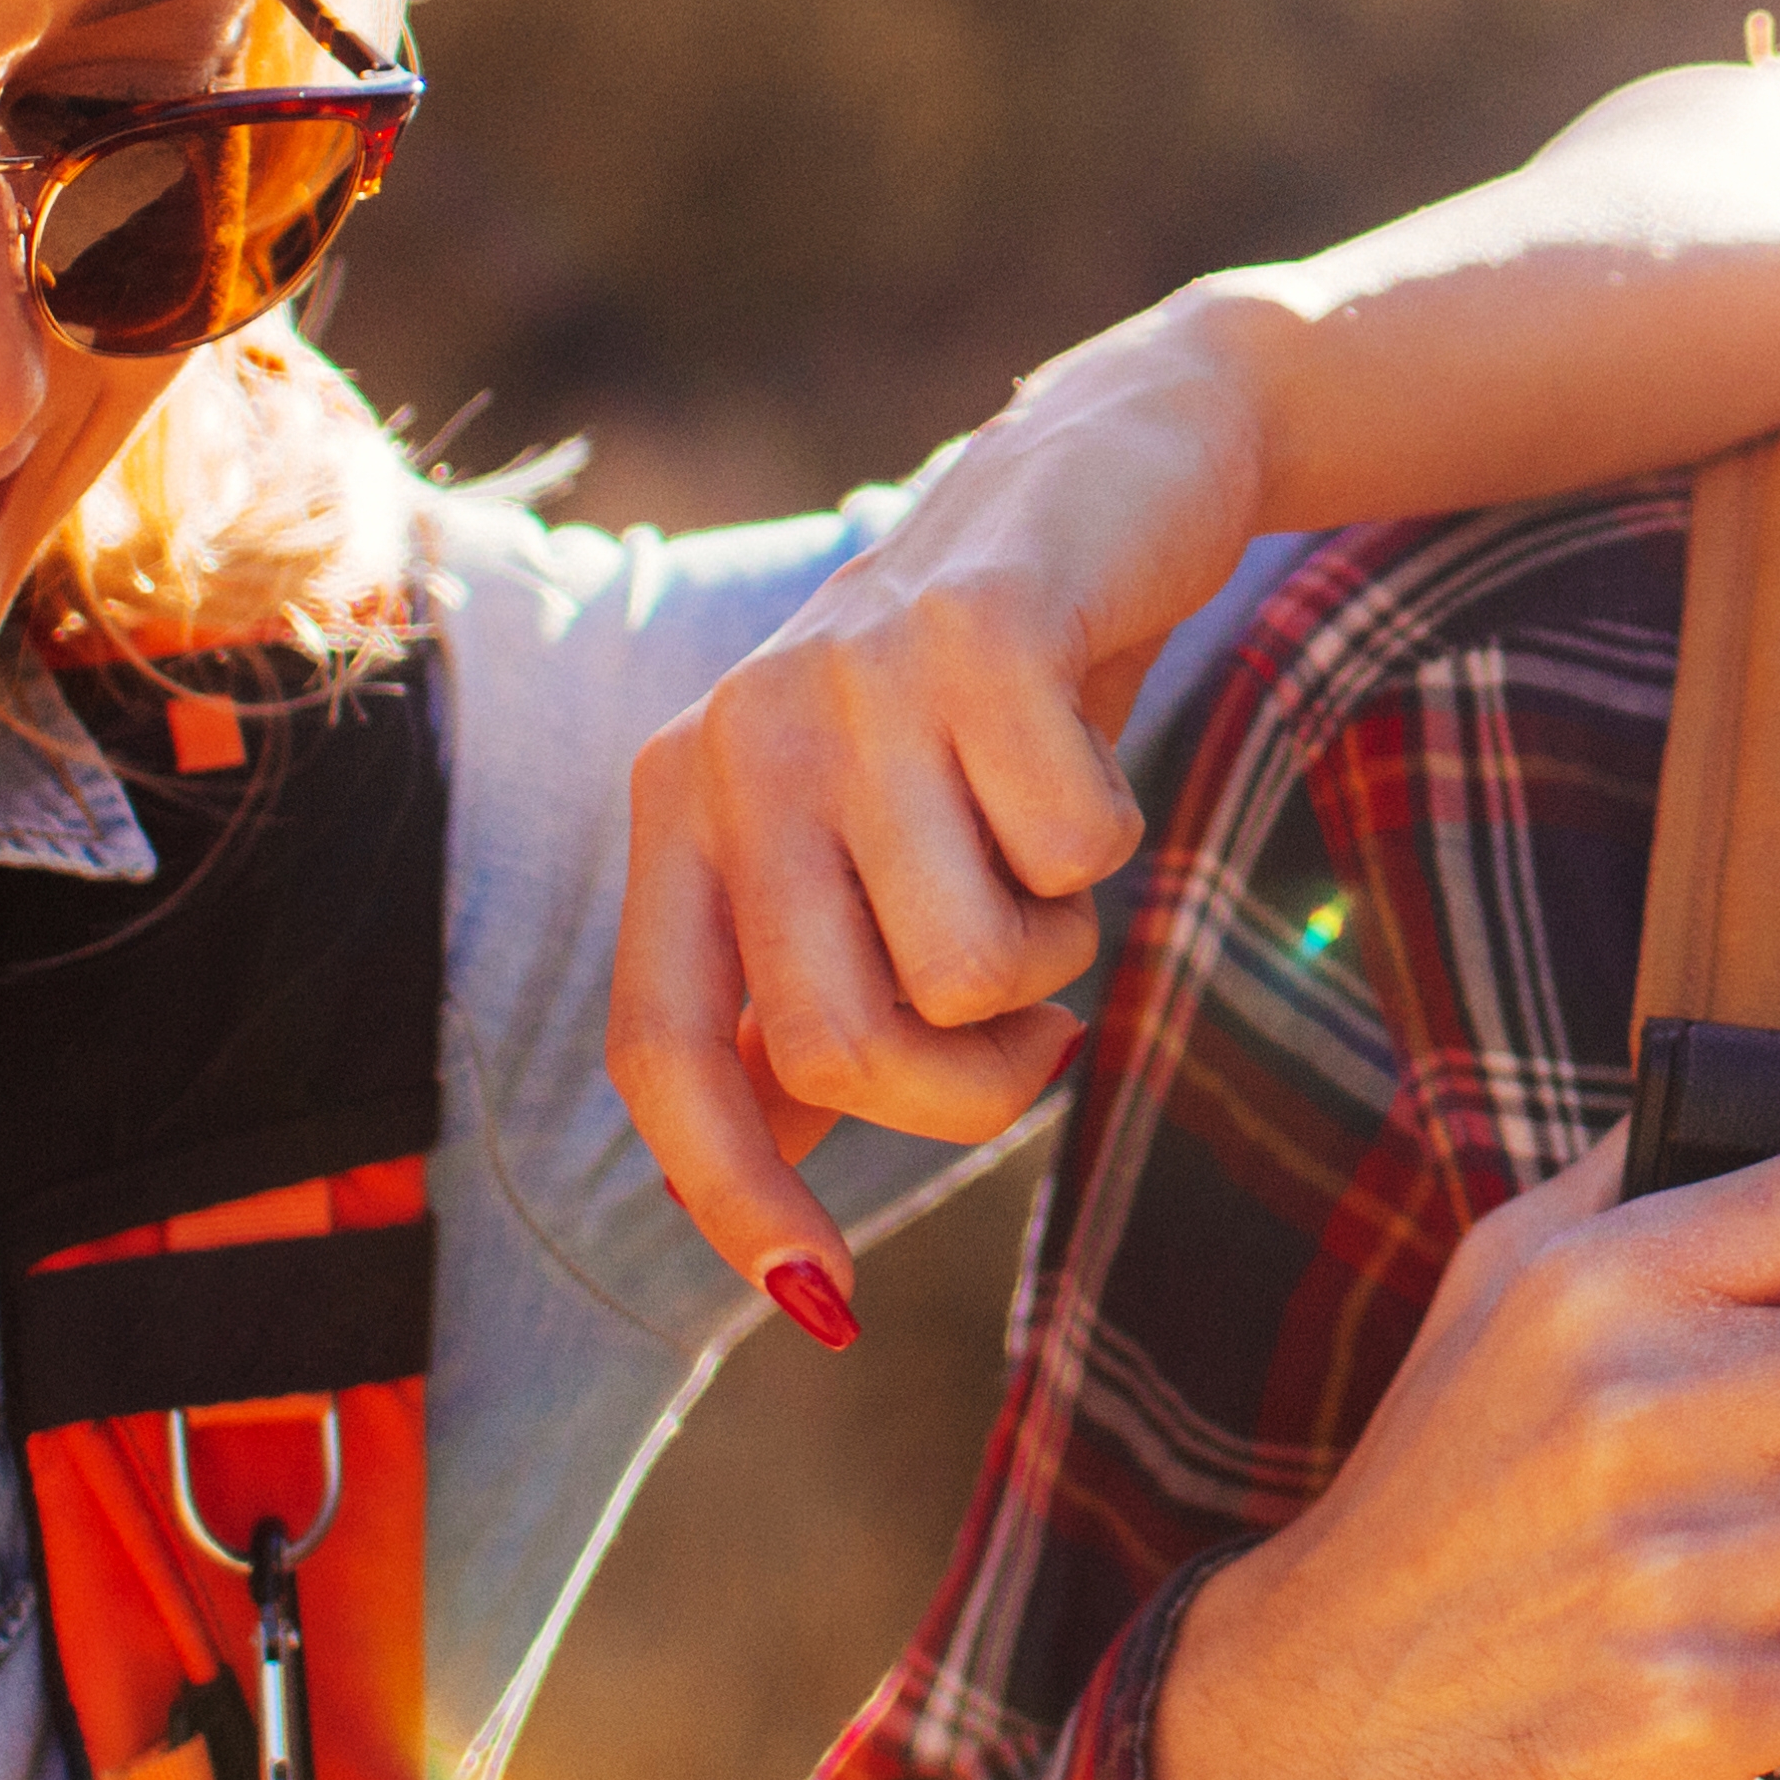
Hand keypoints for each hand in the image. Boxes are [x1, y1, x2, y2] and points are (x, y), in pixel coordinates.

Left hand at [610, 295, 1292, 1322]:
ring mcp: (851, 679)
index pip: (665, 1051)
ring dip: (1059, 949)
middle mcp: (735, 741)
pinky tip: (1089, 762)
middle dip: (973, 1089)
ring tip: (1051, 856)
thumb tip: (756, 1233)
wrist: (1105, 477)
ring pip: (977, 967)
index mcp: (681, 806)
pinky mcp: (979, 627)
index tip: (821, 1303)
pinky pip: (1079, 854)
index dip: (733, 1191)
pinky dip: (1115, 843)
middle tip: (1038, 1031)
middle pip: (846, 1045)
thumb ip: (807, 1009)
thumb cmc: (982, 709)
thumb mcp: (869, 851)